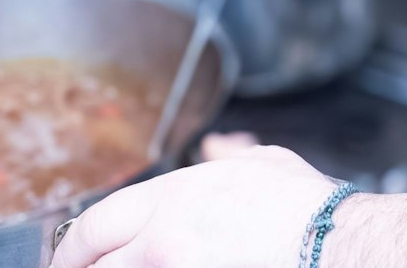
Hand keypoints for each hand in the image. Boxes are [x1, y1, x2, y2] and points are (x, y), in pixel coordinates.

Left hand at [49, 144, 339, 267]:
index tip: (68, 258)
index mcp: (173, 199)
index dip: (72, 247)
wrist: (338, 250)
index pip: (96, 223)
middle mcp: (164, 242)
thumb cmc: (308, 212)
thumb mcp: (262, 165)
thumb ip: (227, 158)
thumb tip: (217, 150)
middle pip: (95, 264)